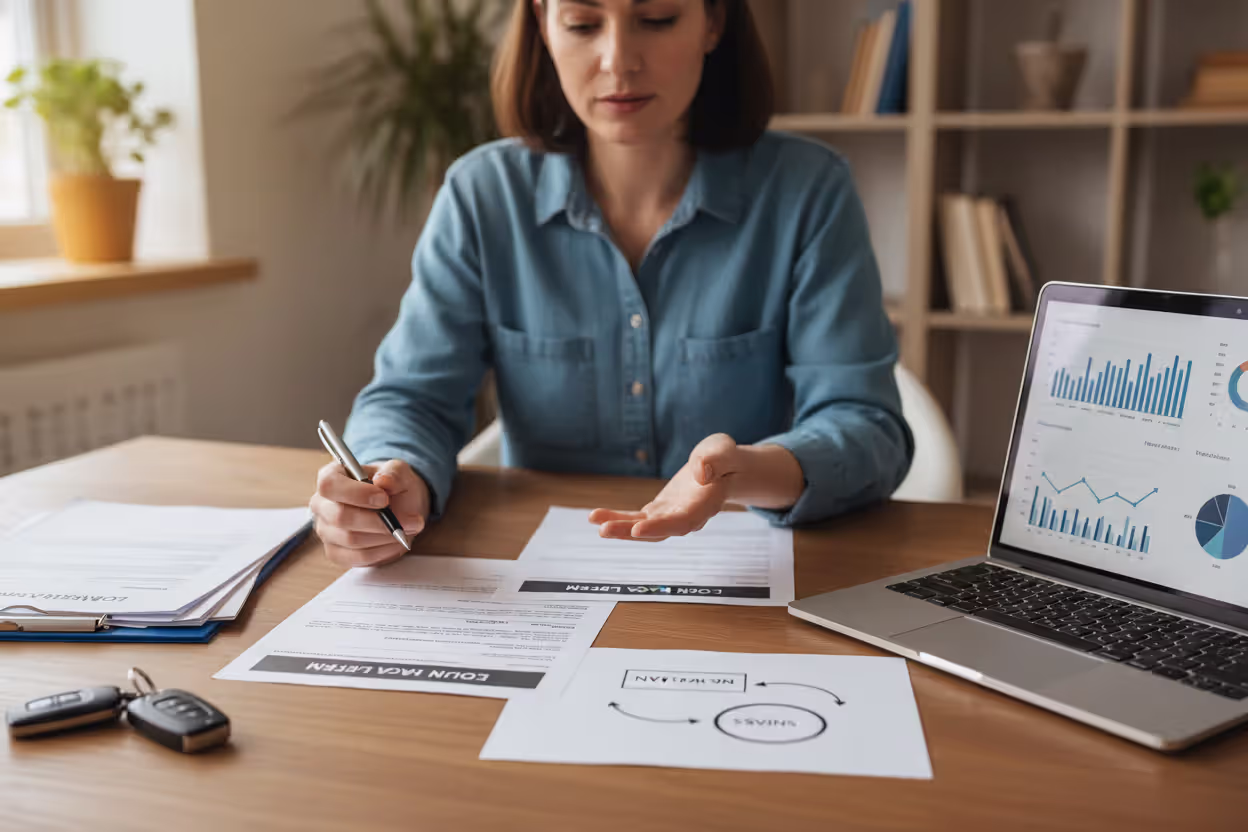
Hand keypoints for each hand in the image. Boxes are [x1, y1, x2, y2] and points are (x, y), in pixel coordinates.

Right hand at [310, 459, 429, 567]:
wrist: (398, 505)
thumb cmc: (392, 485)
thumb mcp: (399, 472)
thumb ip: (394, 473)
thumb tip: (383, 481)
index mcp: (330, 476)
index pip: (329, 485)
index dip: (356, 493)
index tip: (384, 499)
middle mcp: (322, 504)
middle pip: (340, 517)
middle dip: (377, 522)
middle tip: (406, 521)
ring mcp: (325, 530)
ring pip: (351, 539)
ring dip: (384, 537)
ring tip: (405, 530)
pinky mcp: (335, 552)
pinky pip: (357, 557)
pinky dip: (382, 552)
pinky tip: (396, 543)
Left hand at [589, 434, 739, 541]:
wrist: (722, 469)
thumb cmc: (724, 458)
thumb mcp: (724, 451)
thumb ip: (716, 460)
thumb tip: (701, 473)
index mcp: (705, 504)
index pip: (683, 521)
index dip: (661, 527)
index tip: (639, 529)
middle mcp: (687, 516)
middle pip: (659, 531)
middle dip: (631, 532)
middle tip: (604, 530)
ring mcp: (671, 516)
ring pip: (644, 528)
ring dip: (620, 528)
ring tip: (595, 522)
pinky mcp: (659, 511)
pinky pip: (637, 518)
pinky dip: (617, 518)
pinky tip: (595, 516)